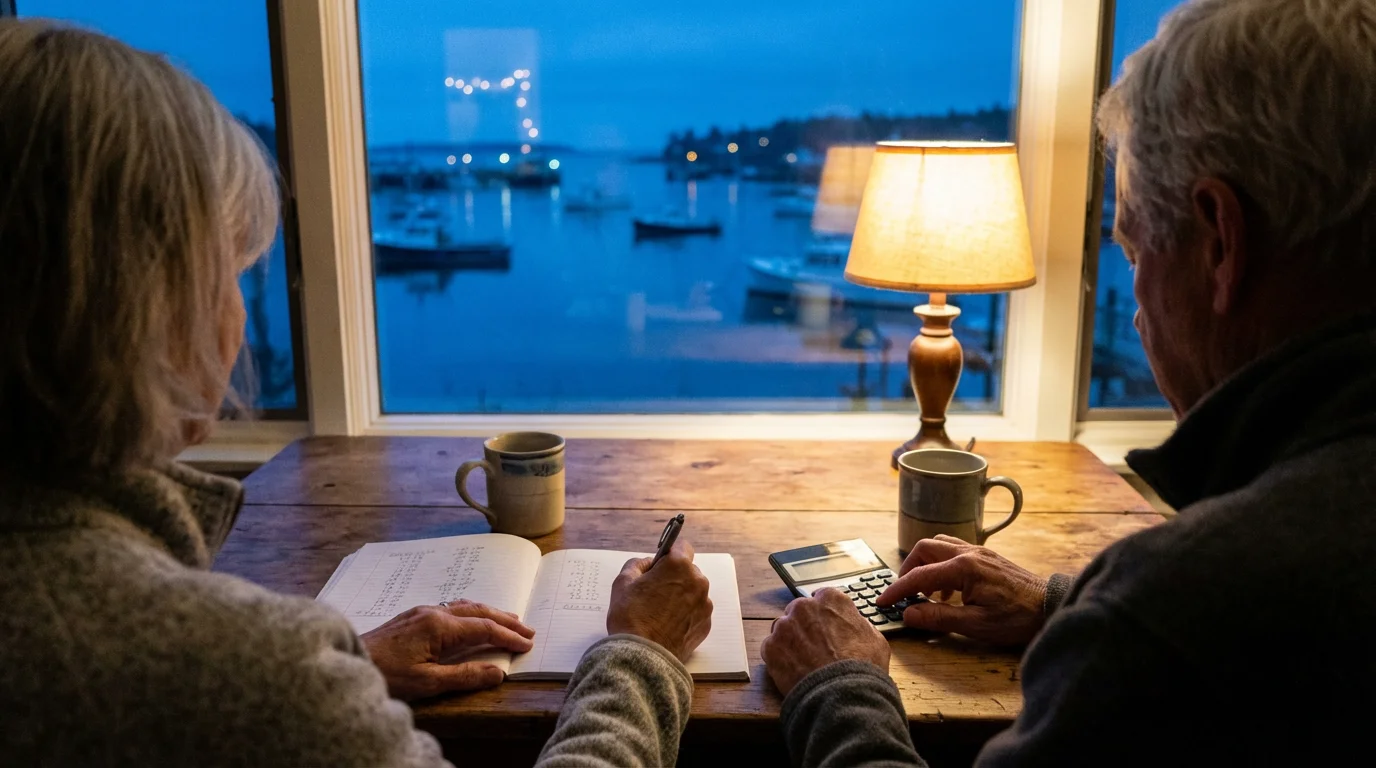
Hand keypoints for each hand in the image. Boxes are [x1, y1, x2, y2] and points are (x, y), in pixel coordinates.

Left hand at [361, 600, 534, 700]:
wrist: (351, 661)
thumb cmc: (386, 675)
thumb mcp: (428, 682)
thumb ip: (466, 676)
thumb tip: (499, 672)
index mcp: (440, 627)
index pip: (484, 629)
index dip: (508, 637)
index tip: (527, 643)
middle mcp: (433, 612)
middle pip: (479, 612)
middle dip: (505, 620)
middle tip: (528, 628)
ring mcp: (422, 611)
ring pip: (465, 606)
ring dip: (490, 613)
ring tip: (509, 620)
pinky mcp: (413, 616)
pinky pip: (452, 608)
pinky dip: (472, 612)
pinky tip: (472, 617)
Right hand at [607, 538, 712, 661]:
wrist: (642, 657)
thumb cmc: (630, 618)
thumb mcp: (623, 582)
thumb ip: (637, 564)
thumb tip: (648, 563)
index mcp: (678, 565)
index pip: (681, 546)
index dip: (668, 554)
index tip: (661, 562)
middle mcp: (697, 581)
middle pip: (687, 571)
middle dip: (673, 577)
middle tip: (653, 592)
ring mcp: (704, 604)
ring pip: (692, 592)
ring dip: (680, 596)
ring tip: (659, 612)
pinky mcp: (706, 624)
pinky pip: (695, 611)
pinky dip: (685, 615)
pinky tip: (667, 625)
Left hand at [760, 588, 888, 696]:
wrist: (843, 697)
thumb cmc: (862, 669)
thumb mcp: (875, 639)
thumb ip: (858, 624)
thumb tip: (853, 624)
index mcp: (831, 600)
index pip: (823, 598)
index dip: (825, 615)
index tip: (826, 626)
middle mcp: (804, 606)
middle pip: (799, 612)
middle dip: (805, 626)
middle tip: (814, 648)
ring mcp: (784, 626)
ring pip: (783, 629)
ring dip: (790, 641)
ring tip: (803, 662)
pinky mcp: (771, 647)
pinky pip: (772, 649)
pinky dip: (780, 659)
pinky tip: (793, 671)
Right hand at [876, 535, 1047, 646]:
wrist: (1050, 608)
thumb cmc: (1017, 618)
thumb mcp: (976, 624)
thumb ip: (939, 618)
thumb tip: (908, 614)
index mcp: (964, 568)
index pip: (919, 575)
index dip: (897, 589)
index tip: (882, 601)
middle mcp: (969, 553)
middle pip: (925, 548)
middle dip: (909, 569)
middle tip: (903, 592)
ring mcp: (979, 552)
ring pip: (939, 544)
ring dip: (925, 563)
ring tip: (926, 591)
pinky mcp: (987, 557)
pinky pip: (954, 550)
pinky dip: (942, 564)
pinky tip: (949, 590)